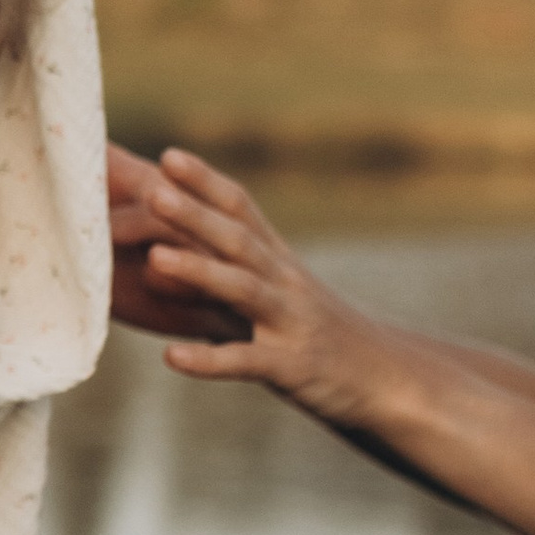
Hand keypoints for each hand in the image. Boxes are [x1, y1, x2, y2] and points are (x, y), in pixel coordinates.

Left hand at [106, 148, 395, 425]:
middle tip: (151, 190)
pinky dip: (209, 360)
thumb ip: (217, 279)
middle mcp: (286, 282)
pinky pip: (247, 361)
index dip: (207, 182)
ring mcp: (290, 322)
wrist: (385, 379)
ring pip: (243, 290)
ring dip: (199, 272)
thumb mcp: (271, 298)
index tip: (168, 155)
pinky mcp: (292, 366)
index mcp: (278, 261)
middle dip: (195, 214)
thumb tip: (150, 259)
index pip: (242, 210)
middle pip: (238, 240)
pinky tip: (171, 357)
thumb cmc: (312, 334)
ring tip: (155, 258)